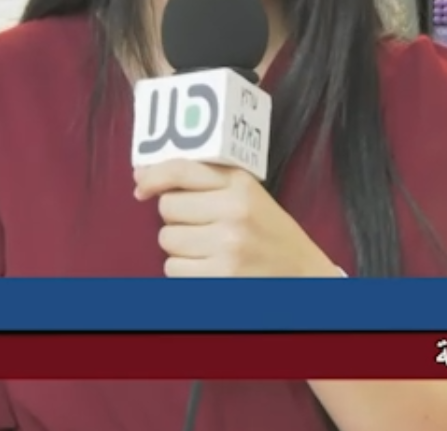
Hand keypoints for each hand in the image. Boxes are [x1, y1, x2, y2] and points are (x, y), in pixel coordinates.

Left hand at [133, 159, 338, 277]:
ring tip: (210, 250)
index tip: (141, 187)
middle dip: (177, 219)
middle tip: (202, 228)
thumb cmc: (270, 235)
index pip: (182, 169)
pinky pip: (174, 269)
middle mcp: (234, 210)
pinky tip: (211, 269)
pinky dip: (185, 272)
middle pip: (168, 207)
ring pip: (167, 240)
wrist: (305, 277)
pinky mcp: (221, 276)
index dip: (154, 176)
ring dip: (181, 248)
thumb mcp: (249, 197)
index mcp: (241, 184)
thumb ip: (204, 182)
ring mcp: (228, 245)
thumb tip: (142, 174)